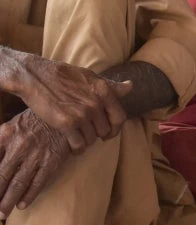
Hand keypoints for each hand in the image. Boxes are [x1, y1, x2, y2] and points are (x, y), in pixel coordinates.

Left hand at [0, 111, 70, 217]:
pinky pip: (39, 182)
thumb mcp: (11, 125)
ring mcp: (36, 155)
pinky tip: (22, 204)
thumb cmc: (36, 120)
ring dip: (9, 200)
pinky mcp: (52, 160)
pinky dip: (30, 195)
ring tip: (2, 214)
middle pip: (1, 177)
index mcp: (5, 135)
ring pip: (19, 183)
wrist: (67, 113)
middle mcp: (19, 146)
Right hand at [12, 54, 130, 151]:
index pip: (119, 117)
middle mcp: (96, 103)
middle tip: (88, 133)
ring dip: (85, 141)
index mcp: (104, 91)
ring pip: (91, 138)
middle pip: (105, 130)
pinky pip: (78, 144)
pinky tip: (71, 145)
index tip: (109, 133)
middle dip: (97, 134)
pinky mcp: (66, 123)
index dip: (115, 129)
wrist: (35, 76)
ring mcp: (82, 114)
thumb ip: (110, 85)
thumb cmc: (63, 75)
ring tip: (77, 138)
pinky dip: (76, 148)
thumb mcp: (90, 77)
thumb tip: (130, 86)